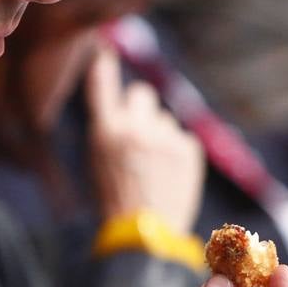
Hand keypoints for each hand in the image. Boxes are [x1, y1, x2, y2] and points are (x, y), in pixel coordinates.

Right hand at [87, 48, 205, 232]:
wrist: (145, 235)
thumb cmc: (115, 200)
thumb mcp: (98, 162)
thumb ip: (111, 130)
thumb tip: (125, 108)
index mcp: (107, 131)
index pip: (102, 85)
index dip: (103, 66)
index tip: (104, 51)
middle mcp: (136, 128)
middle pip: (142, 94)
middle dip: (141, 108)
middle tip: (139, 133)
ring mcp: (165, 137)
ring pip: (164, 120)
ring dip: (160, 135)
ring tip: (153, 168)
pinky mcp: (188, 149)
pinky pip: (183, 138)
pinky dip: (178, 152)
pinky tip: (169, 175)